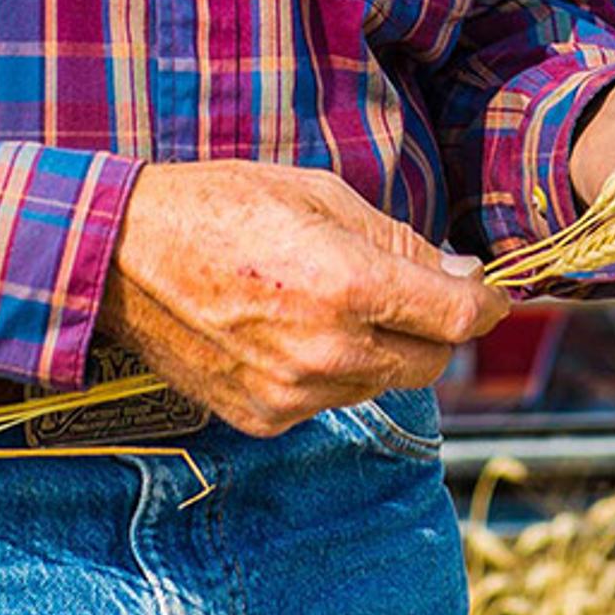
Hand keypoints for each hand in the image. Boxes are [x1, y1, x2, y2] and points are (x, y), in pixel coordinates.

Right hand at [96, 161, 512, 437]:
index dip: (487, 302)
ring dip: (377, 350)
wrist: (124, 257)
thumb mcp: (321, 196)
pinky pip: (328, 401)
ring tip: (327, 302)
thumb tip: (462, 275)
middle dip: (433, 327)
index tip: (491, 292)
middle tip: (406, 290)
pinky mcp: (263, 418)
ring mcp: (294, 395)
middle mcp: (329, 353)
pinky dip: (328, 372)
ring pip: (379, 384)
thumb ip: (399, 243)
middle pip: (430, 363)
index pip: (457, 318)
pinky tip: (289, 331)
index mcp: (350, 287)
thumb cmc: (223, 208)